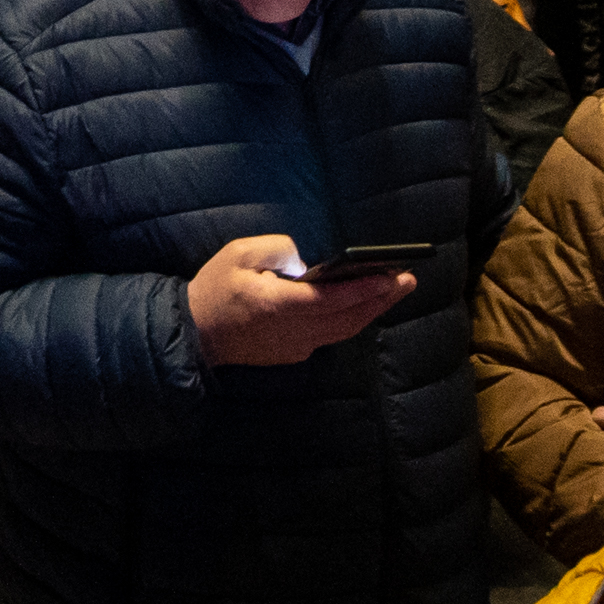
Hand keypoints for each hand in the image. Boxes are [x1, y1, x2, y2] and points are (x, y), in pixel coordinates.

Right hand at [187, 232, 414, 367]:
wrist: (196, 334)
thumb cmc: (215, 288)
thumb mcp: (238, 254)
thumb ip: (277, 250)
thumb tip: (308, 258)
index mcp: (277, 305)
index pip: (330, 299)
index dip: (363, 289)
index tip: (391, 278)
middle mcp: (293, 331)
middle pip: (347, 318)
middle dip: (380, 299)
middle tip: (408, 280)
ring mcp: (295, 346)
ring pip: (344, 331)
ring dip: (372, 311)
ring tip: (395, 290)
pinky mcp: (294, 353)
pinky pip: (331, 336)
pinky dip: (352, 319)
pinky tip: (363, 304)